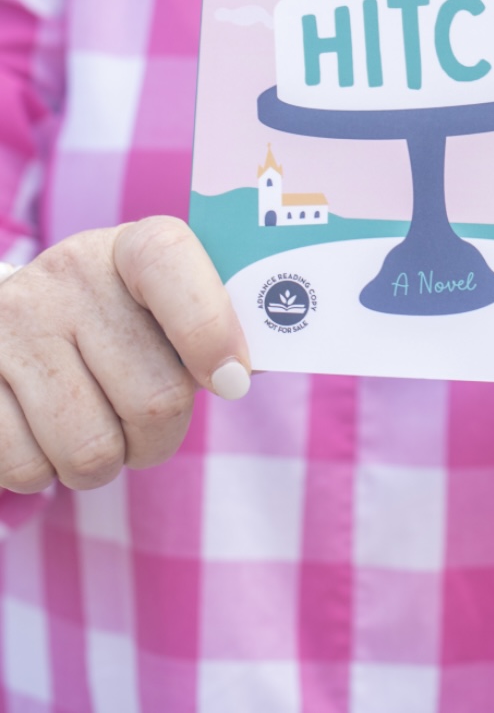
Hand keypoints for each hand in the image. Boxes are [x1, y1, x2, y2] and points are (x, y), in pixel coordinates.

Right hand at [0, 218, 250, 494]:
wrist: (18, 319)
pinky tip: (45, 431)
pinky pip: (28, 469)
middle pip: (154, 398)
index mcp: (133, 247)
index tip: (232, 382)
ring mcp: (13, 324)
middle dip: (162, 435)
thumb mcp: (169, 308)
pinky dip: (46, 473)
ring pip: (91, 450)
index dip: (210, 329)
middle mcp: (68, 274)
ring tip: (95, 423)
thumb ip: (217, 329)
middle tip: (147, 420)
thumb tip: (244, 373)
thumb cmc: (124, 325)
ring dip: (105, 462)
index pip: (172, 264)